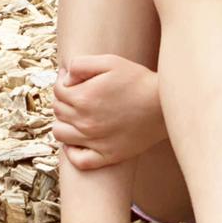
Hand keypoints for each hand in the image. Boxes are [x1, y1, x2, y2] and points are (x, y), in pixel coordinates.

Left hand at [52, 54, 165, 170]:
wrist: (164, 105)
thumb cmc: (137, 80)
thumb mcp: (109, 61)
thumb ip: (80, 64)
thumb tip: (64, 77)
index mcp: (83, 98)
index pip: (57, 91)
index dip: (64, 82)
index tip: (75, 81)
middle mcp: (85, 122)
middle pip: (58, 111)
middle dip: (64, 100)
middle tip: (79, 95)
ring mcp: (96, 141)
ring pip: (60, 134)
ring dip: (64, 123)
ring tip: (77, 116)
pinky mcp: (108, 155)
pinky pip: (79, 160)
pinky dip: (73, 152)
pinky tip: (79, 141)